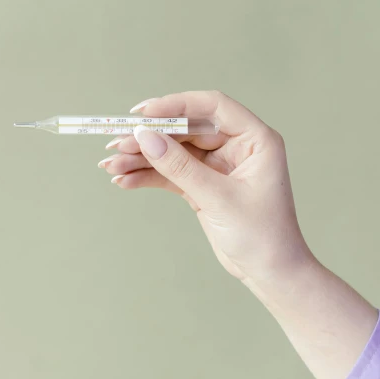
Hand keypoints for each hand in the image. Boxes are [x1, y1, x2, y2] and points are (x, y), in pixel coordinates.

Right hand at [98, 90, 314, 303]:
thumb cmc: (261, 235)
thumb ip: (180, 166)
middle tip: (115, 143)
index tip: (143, 113)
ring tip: (110, 166)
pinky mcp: (203, 184)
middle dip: (150, 136)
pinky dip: (148, 176)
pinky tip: (123, 180)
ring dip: (142, 158)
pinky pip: (171, 172)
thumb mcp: (219, 198)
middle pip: (186, 129)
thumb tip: (145, 137)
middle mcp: (236, 146)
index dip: (176, 105)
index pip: (212, 107)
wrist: (269, 273)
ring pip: (174, 151)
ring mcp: (218, 165)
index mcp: (255, 139)